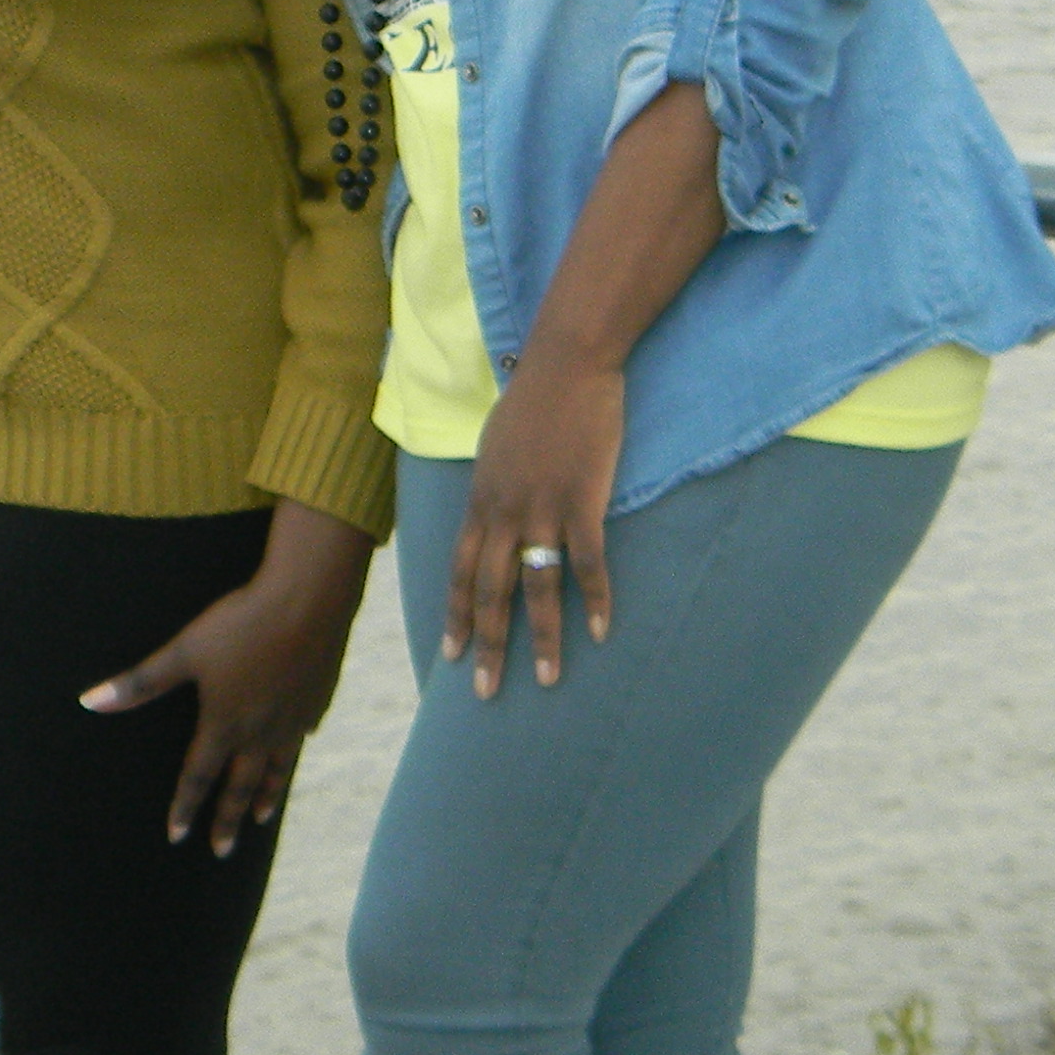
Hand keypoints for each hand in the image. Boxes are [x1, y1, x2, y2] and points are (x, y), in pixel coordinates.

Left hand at [85, 502, 376, 853]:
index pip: (198, 777)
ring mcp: (294, 720)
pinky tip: (296, 746)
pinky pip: (303, 736)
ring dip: (266, 796)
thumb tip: (89, 701)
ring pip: (277, 769)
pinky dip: (294, 751)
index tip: (177, 835)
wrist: (310, 600)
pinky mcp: (317, 701)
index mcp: (225, 724)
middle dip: (228, 820)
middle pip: (241, 786)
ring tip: (261, 818)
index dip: (185, 808)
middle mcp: (261, 732)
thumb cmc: (242, 622)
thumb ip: (141, 682)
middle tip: (221, 850)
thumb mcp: (185, 650)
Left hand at [448, 343, 624, 697]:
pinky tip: (602, 631)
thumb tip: (493, 515)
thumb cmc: (535, 399)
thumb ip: (493, 488)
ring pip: (536, 588)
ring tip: (546, 680)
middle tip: (486, 692)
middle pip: (489, 592)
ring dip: (541, 639)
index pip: (458, 572)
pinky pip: (588, 563)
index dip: (455, 617)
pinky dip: (595, 600)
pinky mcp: (583, 501)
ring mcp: (542, 509)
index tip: (453, 656)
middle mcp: (503, 512)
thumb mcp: (496, 448)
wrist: (566, 363)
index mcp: (480, 501)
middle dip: (488, 646)